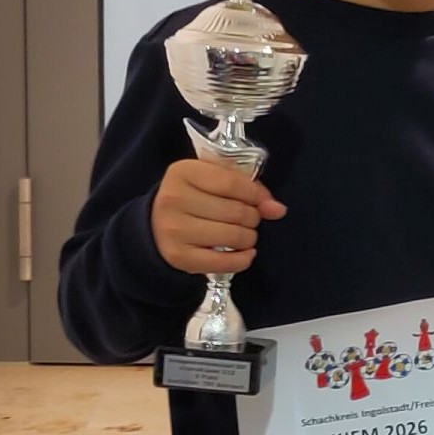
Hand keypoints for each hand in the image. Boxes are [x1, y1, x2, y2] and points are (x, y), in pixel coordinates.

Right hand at [150, 159, 286, 273]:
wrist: (156, 226)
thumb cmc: (193, 199)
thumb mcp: (213, 181)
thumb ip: (248, 188)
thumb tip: (277, 209)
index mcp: (183, 172)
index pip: (233, 183)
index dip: (256, 195)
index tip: (261, 202)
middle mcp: (174, 199)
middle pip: (237, 211)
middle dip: (252, 218)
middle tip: (247, 220)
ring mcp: (174, 229)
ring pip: (235, 236)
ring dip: (249, 238)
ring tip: (243, 235)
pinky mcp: (179, 257)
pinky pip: (226, 262)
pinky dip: (244, 259)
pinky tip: (244, 253)